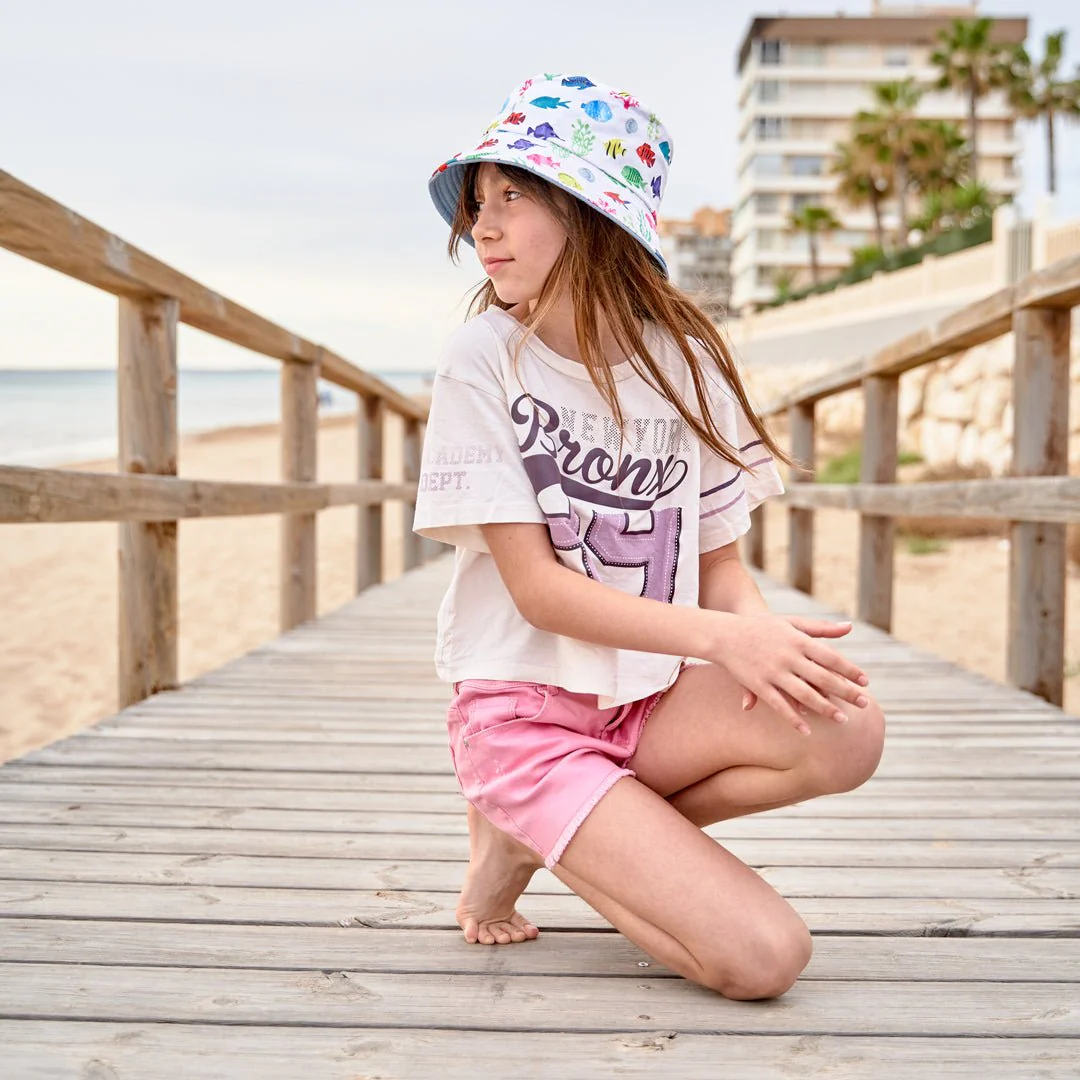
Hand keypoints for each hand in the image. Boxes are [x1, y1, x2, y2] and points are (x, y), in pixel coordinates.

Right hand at [706, 614, 869, 735]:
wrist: (725, 634)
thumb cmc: (763, 627)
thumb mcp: (792, 623)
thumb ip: (821, 628)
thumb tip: (850, 627)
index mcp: (798, 640)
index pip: (831, 657)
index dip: (850, 670)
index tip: (865, 683)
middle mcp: (788, 657)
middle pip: (823, 678)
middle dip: (846, 692)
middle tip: (864, 704)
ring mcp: (773, 672)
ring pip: (804, 694)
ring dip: (825, 708)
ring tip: (842, 720)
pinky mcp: (759, 685)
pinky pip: (779, 705)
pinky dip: (793, 718)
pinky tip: (806, 730)